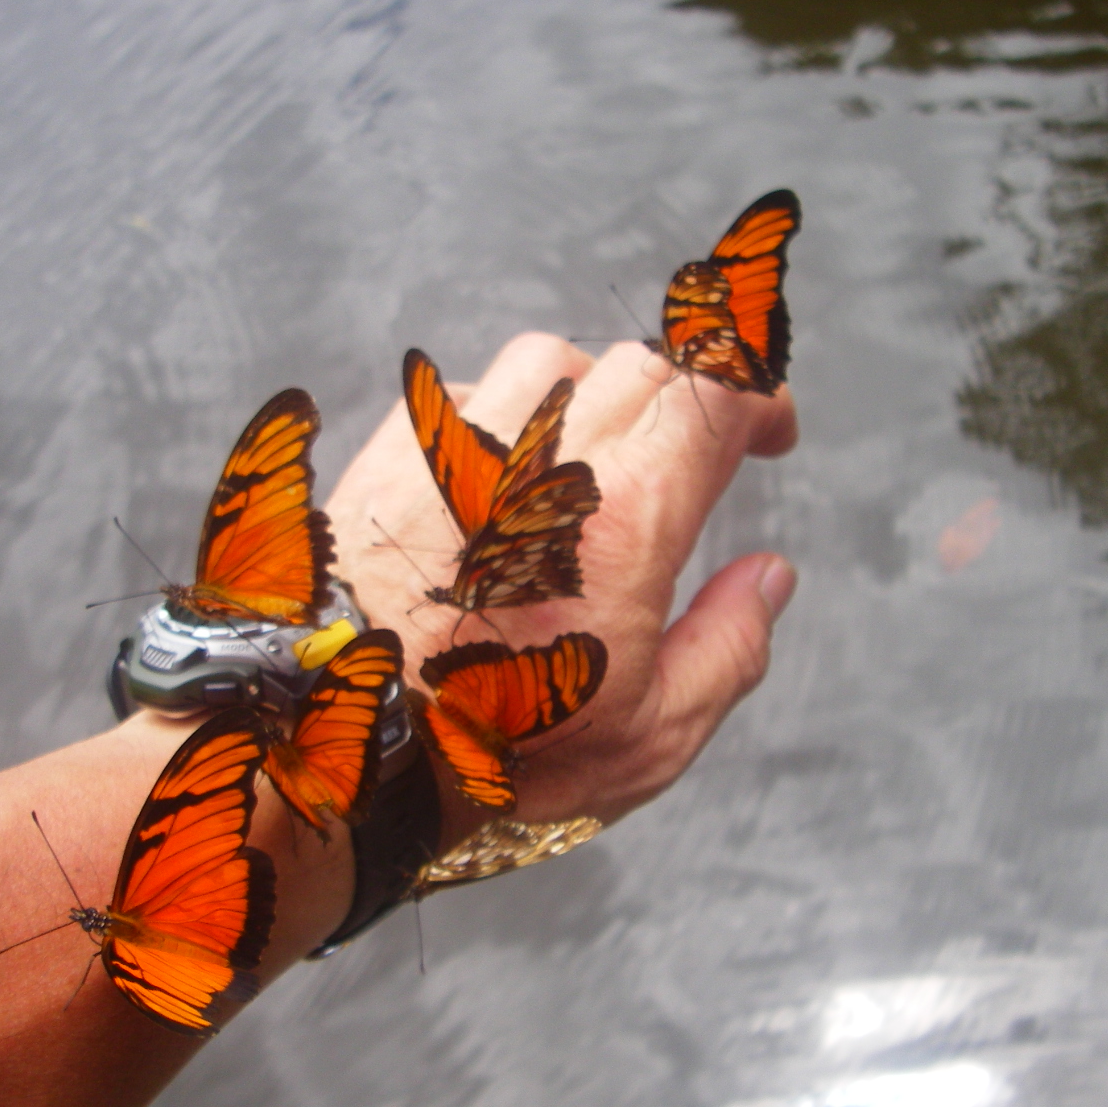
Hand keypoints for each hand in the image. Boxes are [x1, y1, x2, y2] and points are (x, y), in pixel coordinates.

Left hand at [325, 333, 798, 847]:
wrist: (337, 736)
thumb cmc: (497, 746)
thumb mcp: (652, 733)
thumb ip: (730, 646)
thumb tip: (770, 577)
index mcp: (628, 513)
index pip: (717, 391)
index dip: (761, 395)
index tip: (769, 433)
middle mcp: (549, 454)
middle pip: (646, 366)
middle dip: (690, 400)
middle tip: (697, 457)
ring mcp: (467, 444)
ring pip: (555, 360)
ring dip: (596, 394)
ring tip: (598, 458)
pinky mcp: (400, 450)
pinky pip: (473, 392)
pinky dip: (510, 414)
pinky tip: (507, 475)